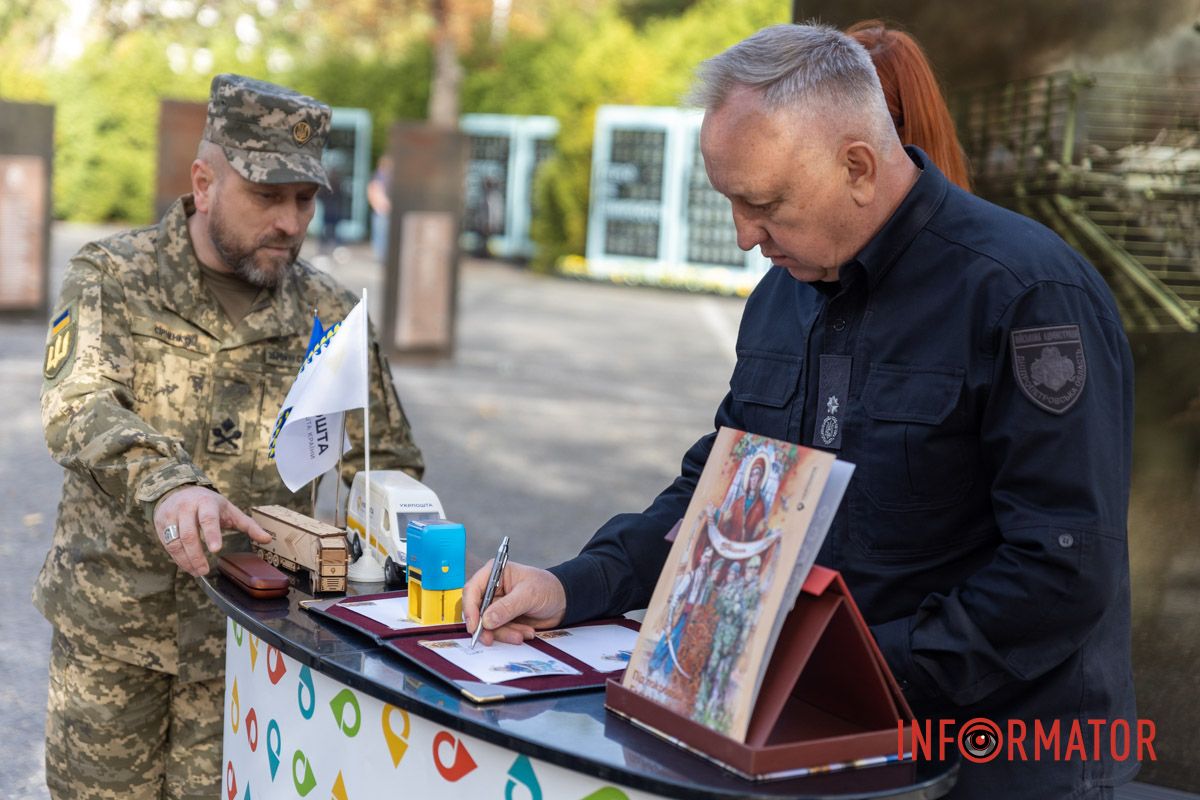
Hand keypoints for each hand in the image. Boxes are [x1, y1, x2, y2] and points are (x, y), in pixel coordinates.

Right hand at [153, 486, 271, 576]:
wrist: (178, 490)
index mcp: (205, 502)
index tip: (216, 550)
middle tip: (205, 570)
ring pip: (175, 542)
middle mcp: (186, 508)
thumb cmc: (209, 503)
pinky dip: (177, 559)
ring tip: (197, 572)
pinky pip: (168, 546)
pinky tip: (187, 566)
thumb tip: (268, 539)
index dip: (212, 534)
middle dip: (196, 554)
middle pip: (189, 534)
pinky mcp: (161, 525)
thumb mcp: (230, 510)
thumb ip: (248, 525)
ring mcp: (171, 516)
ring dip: (186, 560)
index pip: (208, 519)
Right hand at [462, 560, 566, 645]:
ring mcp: (497, 605)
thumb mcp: (529, 595)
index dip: (470, 608)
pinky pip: (499, 631)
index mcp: (494, 573)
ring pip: (488, 624)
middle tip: (492, 639)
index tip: (475, 626)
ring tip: (523, 633)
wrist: (563, 602)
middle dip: (487, 627)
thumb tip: (487, 620)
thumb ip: (507, 607)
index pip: (472, 589)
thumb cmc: (548, 588)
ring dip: (504, 632)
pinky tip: (527, 632)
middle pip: (477, 610)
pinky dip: (511, 634)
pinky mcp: (503, 619)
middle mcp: (492, 589)